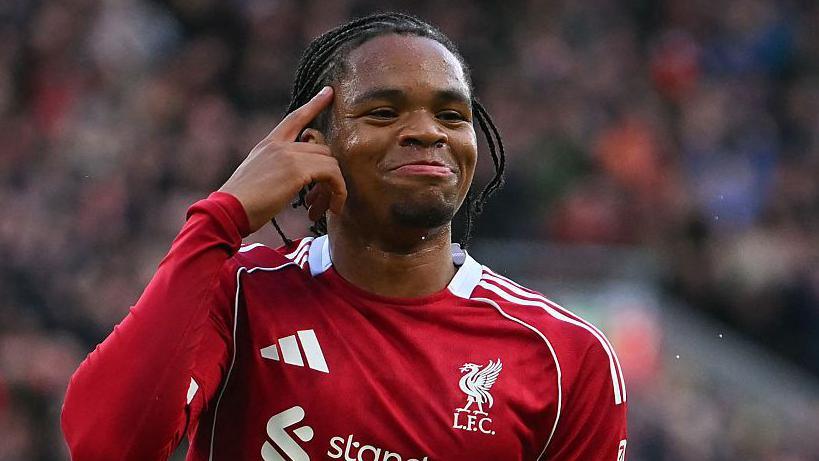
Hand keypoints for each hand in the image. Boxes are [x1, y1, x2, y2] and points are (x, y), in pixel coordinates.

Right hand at [219, 87, 345, 232]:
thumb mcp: (256, 175)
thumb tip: (295, 177)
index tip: (329, 91)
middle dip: (328, 175)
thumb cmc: (241, 203)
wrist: (228, 211)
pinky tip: (331, 207)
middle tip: (320, 201)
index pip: (295, 117)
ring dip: (334, 187)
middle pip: (322, 148)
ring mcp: (289, 155)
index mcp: (268, 144)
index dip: (314, 104)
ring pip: (331, 162)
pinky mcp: (298, 171)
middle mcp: (280, 145)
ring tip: (323, 209)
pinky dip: (338, 191)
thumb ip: (275, 168)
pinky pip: (332, 174)